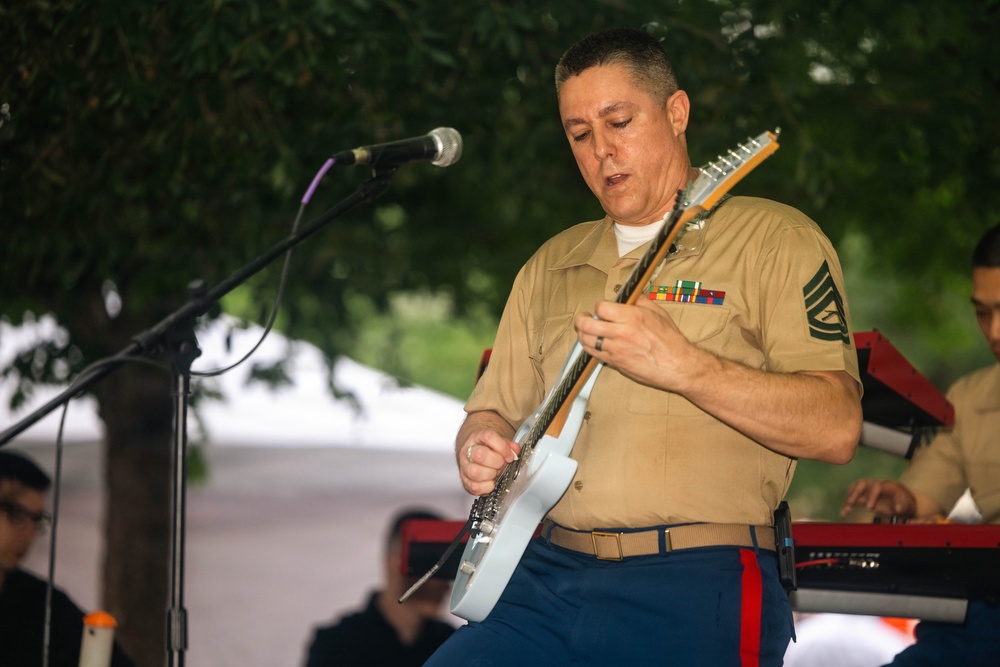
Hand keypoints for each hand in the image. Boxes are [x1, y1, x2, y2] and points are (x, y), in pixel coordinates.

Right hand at [458, 429, 519, 496]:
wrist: (476, 455)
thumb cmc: (489, 449)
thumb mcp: (500, 442)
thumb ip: (509, 446)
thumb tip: (515, 451)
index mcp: (477, 437)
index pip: (488, 437)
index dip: (502, 447)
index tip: (510, 456)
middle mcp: (467, 451)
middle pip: (480, 455)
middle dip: (497, 462)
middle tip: (502, 464)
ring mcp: (464, 467)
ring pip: (475, 473)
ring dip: (491, 475)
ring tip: (496, 473)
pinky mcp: (465, 481)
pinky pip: (475, 487)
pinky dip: (487, 487)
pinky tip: (491, 482)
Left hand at [573, 299, 700, 391]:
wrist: (677, 365)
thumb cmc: (670, 339)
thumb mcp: (658, 312)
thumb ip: (640, 301)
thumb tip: (629, 295)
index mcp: (632, 317)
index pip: (601, 307)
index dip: (599, 306)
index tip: (602, 308)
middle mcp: (621, 333)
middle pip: (587, 324)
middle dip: (580, 319)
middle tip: (582, 317)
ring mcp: (616, 349)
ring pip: (587, 340)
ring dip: (582, 333)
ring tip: (585, 330)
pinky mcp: (615, 363)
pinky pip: (593, 354)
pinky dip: (589, 346)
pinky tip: (592, 342)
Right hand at [840, 478, 916, 518]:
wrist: (902, 500)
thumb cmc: (904, 502)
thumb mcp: (907, 504)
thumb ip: (902, 506)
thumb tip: (897, 508)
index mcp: (887, 485)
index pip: (877, 487)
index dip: (872, 496)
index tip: (868, 508)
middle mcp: (875, 483)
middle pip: (862, 483)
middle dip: (854, 493)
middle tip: (850, 504)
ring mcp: (868, 487)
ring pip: (854, 488)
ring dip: (848, 498)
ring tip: (844, 511)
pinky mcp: (862, 493)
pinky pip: (852, 495)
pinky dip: (847, 503)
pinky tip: (844, 512)